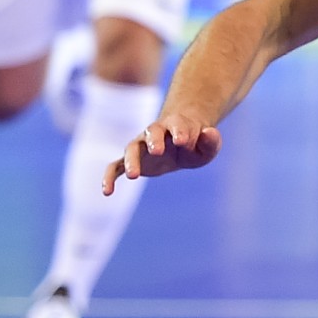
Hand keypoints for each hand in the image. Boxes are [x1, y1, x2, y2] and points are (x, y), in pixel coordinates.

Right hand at [104, 118, 221, 194]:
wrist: (181, 140)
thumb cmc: (196, 143)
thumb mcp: (208, 145)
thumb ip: (210, 140)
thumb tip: (209, 133)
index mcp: (176, 125)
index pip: (176, 125)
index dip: (179, 131)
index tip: (181, 140)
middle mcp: (154, 133)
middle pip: (151, 133)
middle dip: (153, 140)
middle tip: (157, 151)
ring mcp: (141, 146)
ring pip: (131, 148)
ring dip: (131, 160)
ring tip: (133, 176)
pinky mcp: (131, 161)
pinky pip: (115, 166)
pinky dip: (109, 177)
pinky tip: (107, 192)